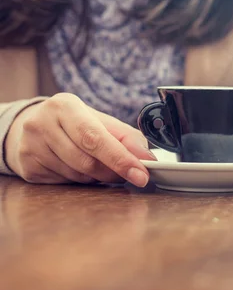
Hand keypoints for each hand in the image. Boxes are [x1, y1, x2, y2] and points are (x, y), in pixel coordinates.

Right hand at [5, 93, 155, 186]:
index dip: (120, 159)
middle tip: (128, 174)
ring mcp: (30, 146)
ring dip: (97, 177)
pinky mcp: (27, 167)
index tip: (141, 174)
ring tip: (100, 165)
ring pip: (77, 176)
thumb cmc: (77, 123)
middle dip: (113, 172)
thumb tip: (148, 158)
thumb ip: (128, 138)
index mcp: (65, 106)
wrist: (37, 125)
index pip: (95, 138)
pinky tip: (79, 169)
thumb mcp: (103, 122)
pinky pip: (64, 183)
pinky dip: (80, 181)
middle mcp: (41, 123)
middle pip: (86, 161)